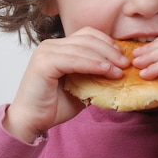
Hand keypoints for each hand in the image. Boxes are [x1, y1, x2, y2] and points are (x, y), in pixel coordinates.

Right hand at [3, 28, 129, 142]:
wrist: (31, 122)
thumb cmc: (54, 106)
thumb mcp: (81, 87)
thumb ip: (95, 75)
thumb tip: (120, 71)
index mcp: (58, 47)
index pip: (87, 34)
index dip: (107, 42)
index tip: (123, 56)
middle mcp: (50, 45)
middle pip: (87, 38)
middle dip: (110, 50)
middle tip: (126, 64)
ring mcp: (46, 52)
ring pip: (82, 48)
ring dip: (105, 58)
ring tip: (120, 71)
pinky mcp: (44, 63)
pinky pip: (74, 59)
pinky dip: (92, 64)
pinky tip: (106, 71)